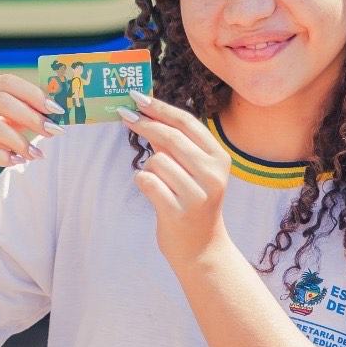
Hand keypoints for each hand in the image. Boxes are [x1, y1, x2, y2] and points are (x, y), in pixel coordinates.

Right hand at [0, 74, 64, 199]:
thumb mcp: (2, 128)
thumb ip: (20, 115)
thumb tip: (52, 108)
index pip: (5, 82)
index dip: (33, 93)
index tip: (56, 109)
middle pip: (1, 100)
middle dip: (32, 116)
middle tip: (52, 131)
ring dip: (21, 141)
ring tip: (35, 154)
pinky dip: (5, 156)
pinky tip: (16, 161)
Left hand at [122, 91, 232, 266]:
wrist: (201, 249)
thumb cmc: (193, 202)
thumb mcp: (195, 170)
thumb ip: (177, 144)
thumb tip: (146, 112)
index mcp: (220, 159)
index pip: (187, 123)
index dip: (160, 107)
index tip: (137, 97)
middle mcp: (213, 175)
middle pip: (171, 138)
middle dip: (145, 124)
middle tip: (125, 116)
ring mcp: (197, 195)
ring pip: (156, 161)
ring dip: (149, 168)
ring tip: (160, 184)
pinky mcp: (179, 213)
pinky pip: (147, 182)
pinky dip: (143, 182)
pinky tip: (154, 193)